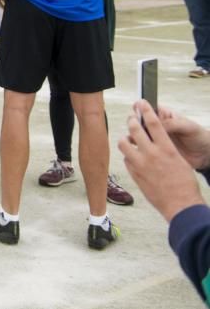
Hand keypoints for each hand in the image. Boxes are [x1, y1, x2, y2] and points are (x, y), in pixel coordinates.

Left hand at [119, 100, 204, 221]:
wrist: (180, 205)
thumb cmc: (185, 184)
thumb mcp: (180, 161)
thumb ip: (166, 149)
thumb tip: (156, 142)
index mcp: (167, 148)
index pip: (154, 123)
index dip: (146, 110)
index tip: (141, 103)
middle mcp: (152, 154)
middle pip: (134, 129)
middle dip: (131, 121)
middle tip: (132, 119)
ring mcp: (140, 164)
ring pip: (124, 143)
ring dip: (125, 139)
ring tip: (129, 140)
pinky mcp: (134, 174)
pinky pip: (126, 159)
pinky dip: (128, 156)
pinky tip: (133, 158)